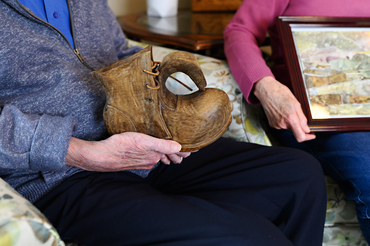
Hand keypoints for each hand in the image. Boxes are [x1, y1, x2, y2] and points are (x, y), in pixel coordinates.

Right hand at [66, 132, 191, 171]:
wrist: (99, 156)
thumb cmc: (119, 147)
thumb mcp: (143, 142)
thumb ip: (162, 145)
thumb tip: (180, 148)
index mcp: (154, 156)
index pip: (175, 153)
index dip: (185, 150)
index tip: (195, 148)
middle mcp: (150, 160)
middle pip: (169, 156)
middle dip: (178, 152)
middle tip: (188, 148)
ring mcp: (142, 160)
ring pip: (160, 156)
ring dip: (168, 153)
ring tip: (176, 149)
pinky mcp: (133, 159)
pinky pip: (150, 156)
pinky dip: (156, 153)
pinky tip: (154, 150)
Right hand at [253, 76, 314, 141]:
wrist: (266, 91)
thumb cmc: (281, 93)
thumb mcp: (296, 103)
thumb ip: (302, 118)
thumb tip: (306, 129)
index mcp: (291, 119)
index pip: (300, 136)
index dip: (308, 137)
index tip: (312, 135)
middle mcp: (283, 124)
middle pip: (295, 131)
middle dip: (299, 126)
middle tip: (300, 117)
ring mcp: (276, 124)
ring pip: (288, 127)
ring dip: (291, 122)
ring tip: (288, 110)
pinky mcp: (272, 124)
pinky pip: (282, 125)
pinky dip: (284, 120)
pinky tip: (282, 112)